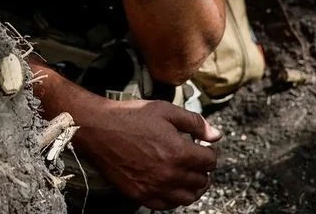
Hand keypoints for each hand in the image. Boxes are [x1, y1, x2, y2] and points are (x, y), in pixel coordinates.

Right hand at [82, 98, 221, 209]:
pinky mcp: (140, 195)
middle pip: (201, 181)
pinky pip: (166, 205)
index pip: (210, 161)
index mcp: (179, 152)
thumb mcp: (165, 110)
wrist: (98, 129)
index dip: (210, 152)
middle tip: (196, 160)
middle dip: (202, 169)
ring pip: (187, 198)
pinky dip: (174, 198)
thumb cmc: (130, 116)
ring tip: (187, 175)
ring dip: (192, 187)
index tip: (204, 147)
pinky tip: (170, 185)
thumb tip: (216, 135)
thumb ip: (195, 123)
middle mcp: (169, 175)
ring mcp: (154, 188)